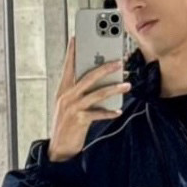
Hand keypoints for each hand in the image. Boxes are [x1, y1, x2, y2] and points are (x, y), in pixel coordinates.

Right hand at [47, 35, 129, 162]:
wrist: (59, 148)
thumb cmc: (67, 125)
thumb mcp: (69, 105)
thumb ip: (80, 92)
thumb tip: (99, 82)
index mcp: (63, 90)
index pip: (68, 67)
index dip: (73, 52)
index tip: (77, 38)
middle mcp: (67, 96)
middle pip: (88, 76)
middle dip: (104, 67)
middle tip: (119, 62)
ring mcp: (72, 107)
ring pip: (96, 93)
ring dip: (113, 88)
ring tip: (126, 85)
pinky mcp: (79, 120)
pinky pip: (98, 114)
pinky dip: (109, 112)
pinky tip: (118, 110)